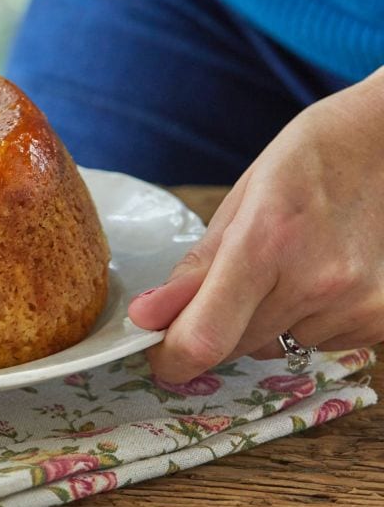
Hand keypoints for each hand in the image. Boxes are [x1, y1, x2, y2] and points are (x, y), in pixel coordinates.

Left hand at [129, 67, 383, 382]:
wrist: (380, 147)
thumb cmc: (301, 168)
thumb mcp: (235, 205)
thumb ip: (192, 270)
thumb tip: (145, 317)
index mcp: (264, 243)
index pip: (206, 336)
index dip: (172, 359)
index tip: (158, 357)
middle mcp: (313, 281)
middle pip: (235, 347)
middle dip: (211, 332)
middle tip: (221, 290)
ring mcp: (353, 303)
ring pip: (274, 347)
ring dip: (261, 325)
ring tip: (284, 269)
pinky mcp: (380, 318)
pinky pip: (314, 345)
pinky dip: (301, 323)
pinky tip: (316, 279)